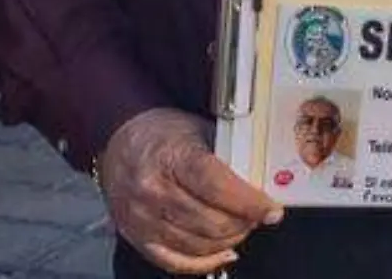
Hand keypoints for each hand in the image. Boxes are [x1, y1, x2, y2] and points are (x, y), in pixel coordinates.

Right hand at [99, 108, 282, 274]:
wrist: (120, 141)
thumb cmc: (162, 133)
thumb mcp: (199, 129)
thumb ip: (230, 153)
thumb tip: (263, 177)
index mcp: (170, 158)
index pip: (217, 187)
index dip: (249, 203)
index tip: (271, 210)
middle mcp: (151, 192)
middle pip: (209, 222)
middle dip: (244, 223)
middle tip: (260, 215)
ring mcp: (141, 219)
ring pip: (197, 245)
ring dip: (229, 241)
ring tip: (244, 227)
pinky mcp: (136, 237)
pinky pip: (174, 262)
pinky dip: (204, 262)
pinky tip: (223, 252)